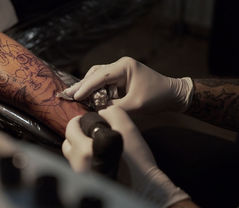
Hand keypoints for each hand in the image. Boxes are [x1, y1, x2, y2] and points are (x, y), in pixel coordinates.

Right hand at [62, 57, 193, 113]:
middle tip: (67, 96)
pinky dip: (95, 89)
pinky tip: (87, 97)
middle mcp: (120, 65)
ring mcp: (120, 70)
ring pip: (97, 76)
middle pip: (95, 73)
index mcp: (124, 67)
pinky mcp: (121, 77)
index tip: (74, 97)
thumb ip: (114, 108)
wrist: (172, 94)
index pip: (99, 76)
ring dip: (87, 87)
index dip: (85, 87)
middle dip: (82, 86)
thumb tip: (97, 111)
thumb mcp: (134, 105)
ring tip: (74, 97)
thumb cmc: (156, 98)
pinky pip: (104, 81)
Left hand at [62, 106, 188, 207]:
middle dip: (76, 134)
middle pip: (67, 143)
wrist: (144, 190)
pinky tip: (98, 159)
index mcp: (84, 150)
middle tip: (88, 130)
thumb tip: (102, 113)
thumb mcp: (128, 130)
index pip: (71, 128)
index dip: (79, 120)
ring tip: (93, 145)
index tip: (86, 119)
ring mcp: (79, 177)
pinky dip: (84, 160)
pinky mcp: (84, 186)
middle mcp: (77, 165)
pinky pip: (78, 167)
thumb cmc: (136, 161)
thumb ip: (112, 114)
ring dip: (78, 148)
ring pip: (71, 157)